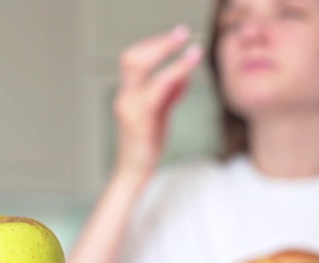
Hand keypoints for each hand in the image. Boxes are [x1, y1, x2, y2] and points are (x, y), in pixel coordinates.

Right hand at [113, 25, 203, 180]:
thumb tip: (182, 75)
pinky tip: (185, 73)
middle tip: (182, 33)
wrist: (134, 173)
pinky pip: (153, 93)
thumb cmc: (146, 146)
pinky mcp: (138, 121)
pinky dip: (170, 78)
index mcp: (129, 94)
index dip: (153, 44)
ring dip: (167, 56)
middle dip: (158, 43)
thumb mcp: (159, 115)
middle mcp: (125, 97)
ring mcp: (129, 108)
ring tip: (193, 51)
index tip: (176, 36)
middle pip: (132, 59)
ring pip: (141, 70)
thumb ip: (169, 95)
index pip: (134, 59)